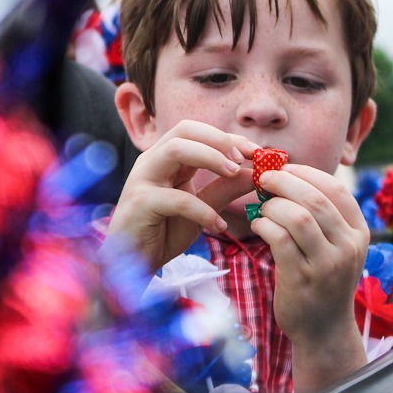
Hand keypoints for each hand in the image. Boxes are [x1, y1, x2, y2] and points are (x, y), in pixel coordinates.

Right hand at [105, 120, 258, 271]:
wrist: (135, 262)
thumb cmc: (166, 230)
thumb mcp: (204, 206)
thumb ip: (227, 188)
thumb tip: (256, 174)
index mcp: (166, 158)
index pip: (197, 132)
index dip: (228, 137)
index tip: (257, 151)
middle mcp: (152, 162)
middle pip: (184, 129)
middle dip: (219, 139)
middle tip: (242, 159)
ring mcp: (142, 180)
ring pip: (175, 150)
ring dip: (210, 158)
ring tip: (233, 173)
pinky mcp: (140, 204)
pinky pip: (176, 198)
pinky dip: (203, 210)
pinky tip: (219, 225)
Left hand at [250, 163, 368, 392]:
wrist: (324, 329)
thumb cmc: (324, 281)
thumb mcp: (338, 247)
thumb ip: (324, 217)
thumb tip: (292, 176)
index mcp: (359, 233)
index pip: (337, 189)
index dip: (307, 173)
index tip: (284, 167)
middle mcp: (349, 246)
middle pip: (315, 198)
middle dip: (284, 181)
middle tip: (263, 177)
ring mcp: (328, 263)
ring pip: (297, 216)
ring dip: (272, 205)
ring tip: (262, 208)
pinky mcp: (302, 278)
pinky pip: (280, 239)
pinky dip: (264, 225)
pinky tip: (258, 225)